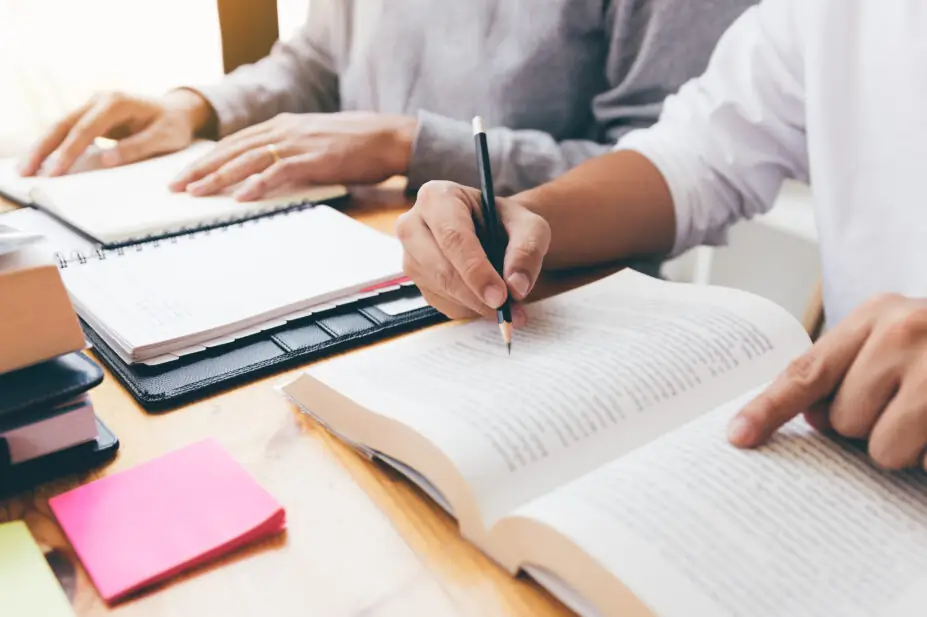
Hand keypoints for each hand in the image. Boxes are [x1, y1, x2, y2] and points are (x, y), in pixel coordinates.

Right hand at [18, 89, 210, 176]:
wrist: (177, 110)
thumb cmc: (173, 125)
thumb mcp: (165, 138)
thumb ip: (137, 147)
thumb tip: (107, 161)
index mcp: (117, 102)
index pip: (86, 129)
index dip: (69, 151)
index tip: (56, 171)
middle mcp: (100, 99)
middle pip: (63, 124)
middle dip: (43, 148)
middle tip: (26, 171)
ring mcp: (93, 106)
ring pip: (60, 126)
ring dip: (42, 147)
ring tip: (25, 169)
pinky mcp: (91, 117)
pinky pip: (68, 131)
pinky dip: (53, 146)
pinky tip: (41, 161)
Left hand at [168, 111, 416, 199]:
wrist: (387, 137)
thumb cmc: (354, 145)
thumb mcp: (313, 144)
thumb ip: (288, 154)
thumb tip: (265, 176)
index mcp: (281, 126)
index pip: (234, 143)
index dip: (207, 159)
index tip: (184, 175)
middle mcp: (283, 131)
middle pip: (232, 149)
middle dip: (201, 168)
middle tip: (175, 187)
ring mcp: (297, 143)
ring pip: (248, 159)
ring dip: (219, 177)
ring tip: (196, 192)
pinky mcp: (314, 158)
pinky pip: (278, 171)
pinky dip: (257, 183)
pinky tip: (240, 195)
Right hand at [395, 181, 550, 325]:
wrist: (492, 231)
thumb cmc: (506, 223)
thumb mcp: (530, 226)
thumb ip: (528, 250)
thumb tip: (516, 286)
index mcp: (438, 197)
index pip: (453, 237)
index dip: (476, 270)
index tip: (500, 295)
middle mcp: (413, 223)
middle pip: (440, 268)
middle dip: (476, 294)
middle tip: (507, 309)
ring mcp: (410, 254)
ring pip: (440, 289)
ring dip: (476, 304)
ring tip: (508, 306)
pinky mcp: (415, 280)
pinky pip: (441, 303)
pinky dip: (469, 309)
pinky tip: (488, 300)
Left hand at [729, 293, 926, 469]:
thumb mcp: (896, 339)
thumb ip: (847, 368)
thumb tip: (810, 417)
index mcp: (875, 315)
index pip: (806, 372)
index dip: (769, 408)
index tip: (738, 435)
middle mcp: (902, 334)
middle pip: (841, 419)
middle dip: (867, 425)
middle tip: (908, 404)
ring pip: (882, 449)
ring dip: (905, 448)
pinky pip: (924, 464)